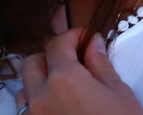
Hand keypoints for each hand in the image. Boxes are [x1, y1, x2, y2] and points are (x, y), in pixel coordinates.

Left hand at [16, 28, 142, 114]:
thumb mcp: (118, 93)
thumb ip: (100, 65)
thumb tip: (92, 44)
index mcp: (63, 80)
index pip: (57, 44)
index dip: (71, 35)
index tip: (84, 37)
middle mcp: (40, 97)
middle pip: (31, 63)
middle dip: (50, 56)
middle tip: (72, 60)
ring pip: (24, 89)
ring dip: (39, 81)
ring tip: (63, 86)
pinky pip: (26, 113)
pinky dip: (37, 104)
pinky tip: (57, 108)